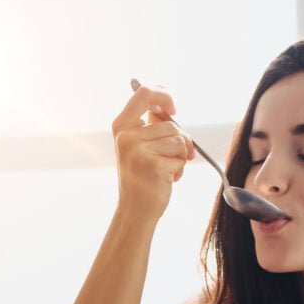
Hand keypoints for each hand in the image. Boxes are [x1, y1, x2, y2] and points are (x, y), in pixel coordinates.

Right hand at [112, 83, 194, 220]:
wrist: (135, 210)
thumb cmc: (141, 178)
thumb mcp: (138, 147)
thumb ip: (149, 126)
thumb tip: (166, 107)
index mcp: (122, 126)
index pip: (145, 93)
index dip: (164, 96)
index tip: (174, 110)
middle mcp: (127, 136)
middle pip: (170, 124)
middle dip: (182, 141)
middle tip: (177, 157)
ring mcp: (139, 151)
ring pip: (179, 140)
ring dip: (181, 157)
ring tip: (168, 170)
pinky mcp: (154, 166)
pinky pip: (181, 158)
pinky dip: (180, 169)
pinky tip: (168, 179)